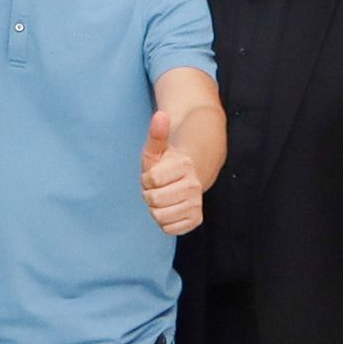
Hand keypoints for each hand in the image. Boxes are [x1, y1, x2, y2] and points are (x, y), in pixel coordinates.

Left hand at [139, 93, 203, 235]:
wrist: (188, 178)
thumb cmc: (167, 163)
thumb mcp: (157, 149)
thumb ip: (157, 134)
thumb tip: (161, 114)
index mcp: (184, 165)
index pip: (151, 180)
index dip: (146, 179)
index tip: (153, 175)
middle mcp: (194, 185)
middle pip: (154, 199)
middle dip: (149, 195)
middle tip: (157, 188)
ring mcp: (196, 204)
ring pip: (160, 216)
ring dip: (155, 209)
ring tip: (162, 198)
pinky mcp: (195, 220)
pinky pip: (169, 229)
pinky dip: (164, 222)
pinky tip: (169, 210)